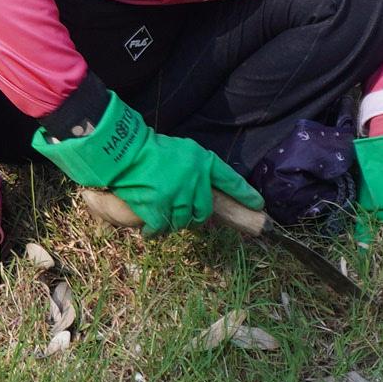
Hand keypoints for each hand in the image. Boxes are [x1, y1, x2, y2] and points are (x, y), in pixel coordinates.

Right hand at [32, 92, 261, 236]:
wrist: (123, 153)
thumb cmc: (150, 151)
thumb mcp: (182, 151)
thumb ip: (196, 170)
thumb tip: (204, 195)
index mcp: (202, 162)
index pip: (230, 180)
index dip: (245, 194)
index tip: (259, 205)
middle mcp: (194, 180)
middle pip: (203, 211)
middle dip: (193, 215)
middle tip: (179, 209)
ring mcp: (177, 195)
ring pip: (182, 221)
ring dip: (171, 221)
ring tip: (159, 212)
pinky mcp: (159, 208)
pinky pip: (161, 228)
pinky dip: (154, 230)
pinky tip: (148, 226)